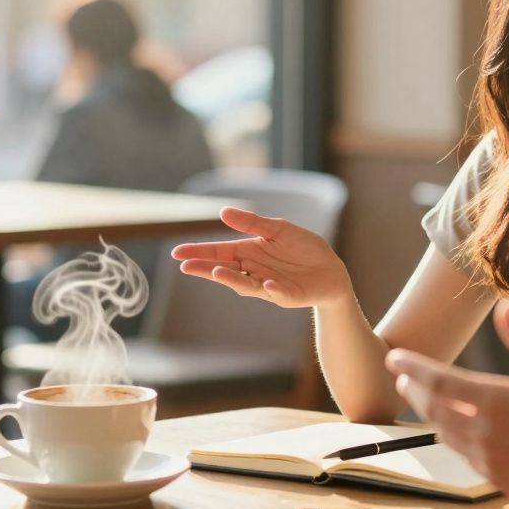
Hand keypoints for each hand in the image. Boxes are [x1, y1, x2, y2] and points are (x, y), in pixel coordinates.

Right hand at [170, 206, 352, 309]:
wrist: (331, 269)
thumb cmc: (303, 248)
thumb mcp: (278, 229)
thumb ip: (252, 223)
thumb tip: (222, 212)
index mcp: (248, 252)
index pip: (219, 252)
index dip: (199, 252)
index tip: (177, 253)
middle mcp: (253, 271)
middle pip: (225, 270)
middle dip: (205, 268)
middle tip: (185, 266)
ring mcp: (268, 285)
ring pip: (245, 284)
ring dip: (231, 279)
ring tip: (216, 272)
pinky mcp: (287, 296)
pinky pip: (277, 293)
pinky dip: (271, 289)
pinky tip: (267, 284)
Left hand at [385, 300, 508, 507]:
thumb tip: (507, 305)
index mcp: (496, 403)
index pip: (440, 381)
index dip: (414, 368)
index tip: (394, 358)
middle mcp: (483, 432)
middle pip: (435, 408)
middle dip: (415, 389)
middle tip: (402, 376)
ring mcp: (487, 458)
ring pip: (444, 432)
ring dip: (429, 413)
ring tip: (423, 399)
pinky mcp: (496, 477)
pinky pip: (461, 452)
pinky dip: (449, 435)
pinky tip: (454, 431)